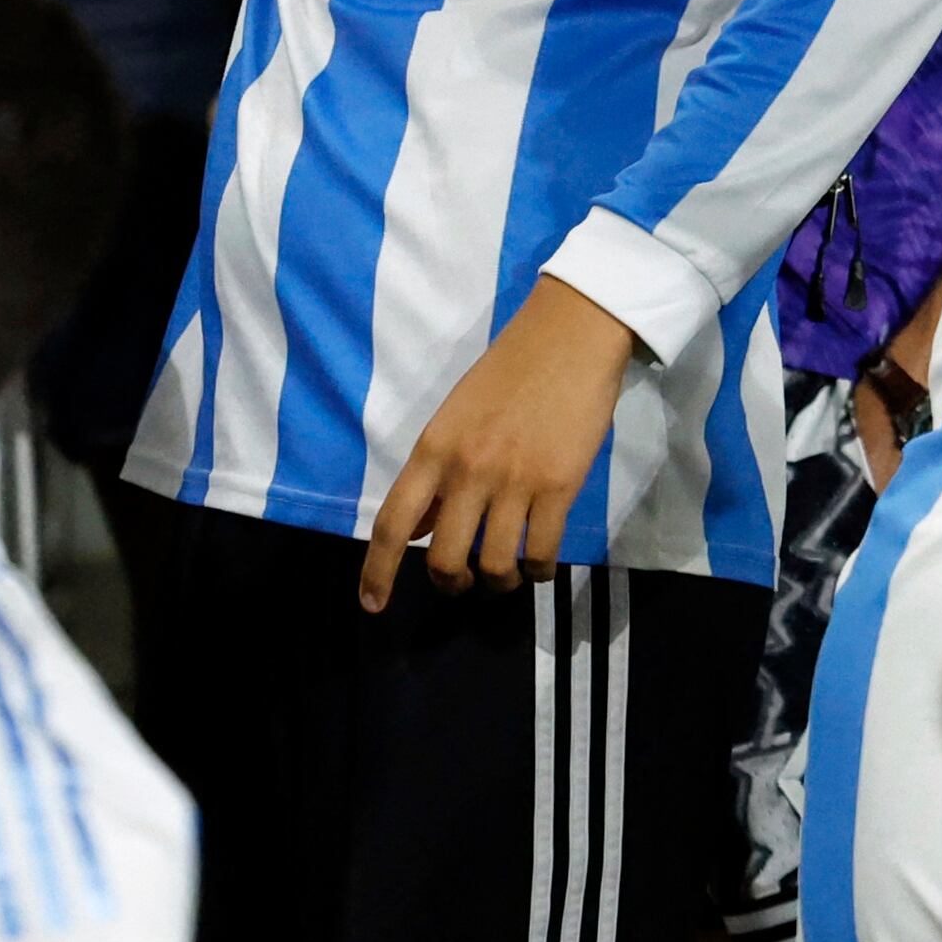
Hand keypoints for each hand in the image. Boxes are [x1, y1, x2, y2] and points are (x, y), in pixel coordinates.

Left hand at [362, 276, 642, 604]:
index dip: (377, 572)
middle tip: (463, 583)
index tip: (372, 605)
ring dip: (498, 583)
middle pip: (445, 559)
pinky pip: (541, 552)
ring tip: (505, 577)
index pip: (393, 524)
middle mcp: (467, 470)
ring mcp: (514, 480)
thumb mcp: (454, 418)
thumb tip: (418, 531)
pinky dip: (537, 571)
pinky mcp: (559, 486)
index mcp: (434, 450)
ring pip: (494, 564)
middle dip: (451, 584)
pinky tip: (538, 566)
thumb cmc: (509, 372)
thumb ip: (435, 474)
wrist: (569, 336)